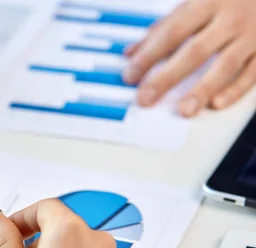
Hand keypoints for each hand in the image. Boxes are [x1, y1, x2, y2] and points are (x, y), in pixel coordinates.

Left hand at [123, 0, 255, 116]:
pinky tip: (217, 104)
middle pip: (195, 51)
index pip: (172, 32)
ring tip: (184, 110)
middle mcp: (230, 18)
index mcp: (207, 2)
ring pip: (225, 65)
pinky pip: (252, 73)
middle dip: (167, 77)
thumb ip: (164, 28)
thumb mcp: (195, 3)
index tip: (130, 76)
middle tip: (146, 98)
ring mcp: (251, 35)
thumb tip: (132, 53)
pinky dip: (235, 90)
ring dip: (203, 89)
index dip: (149, 55)